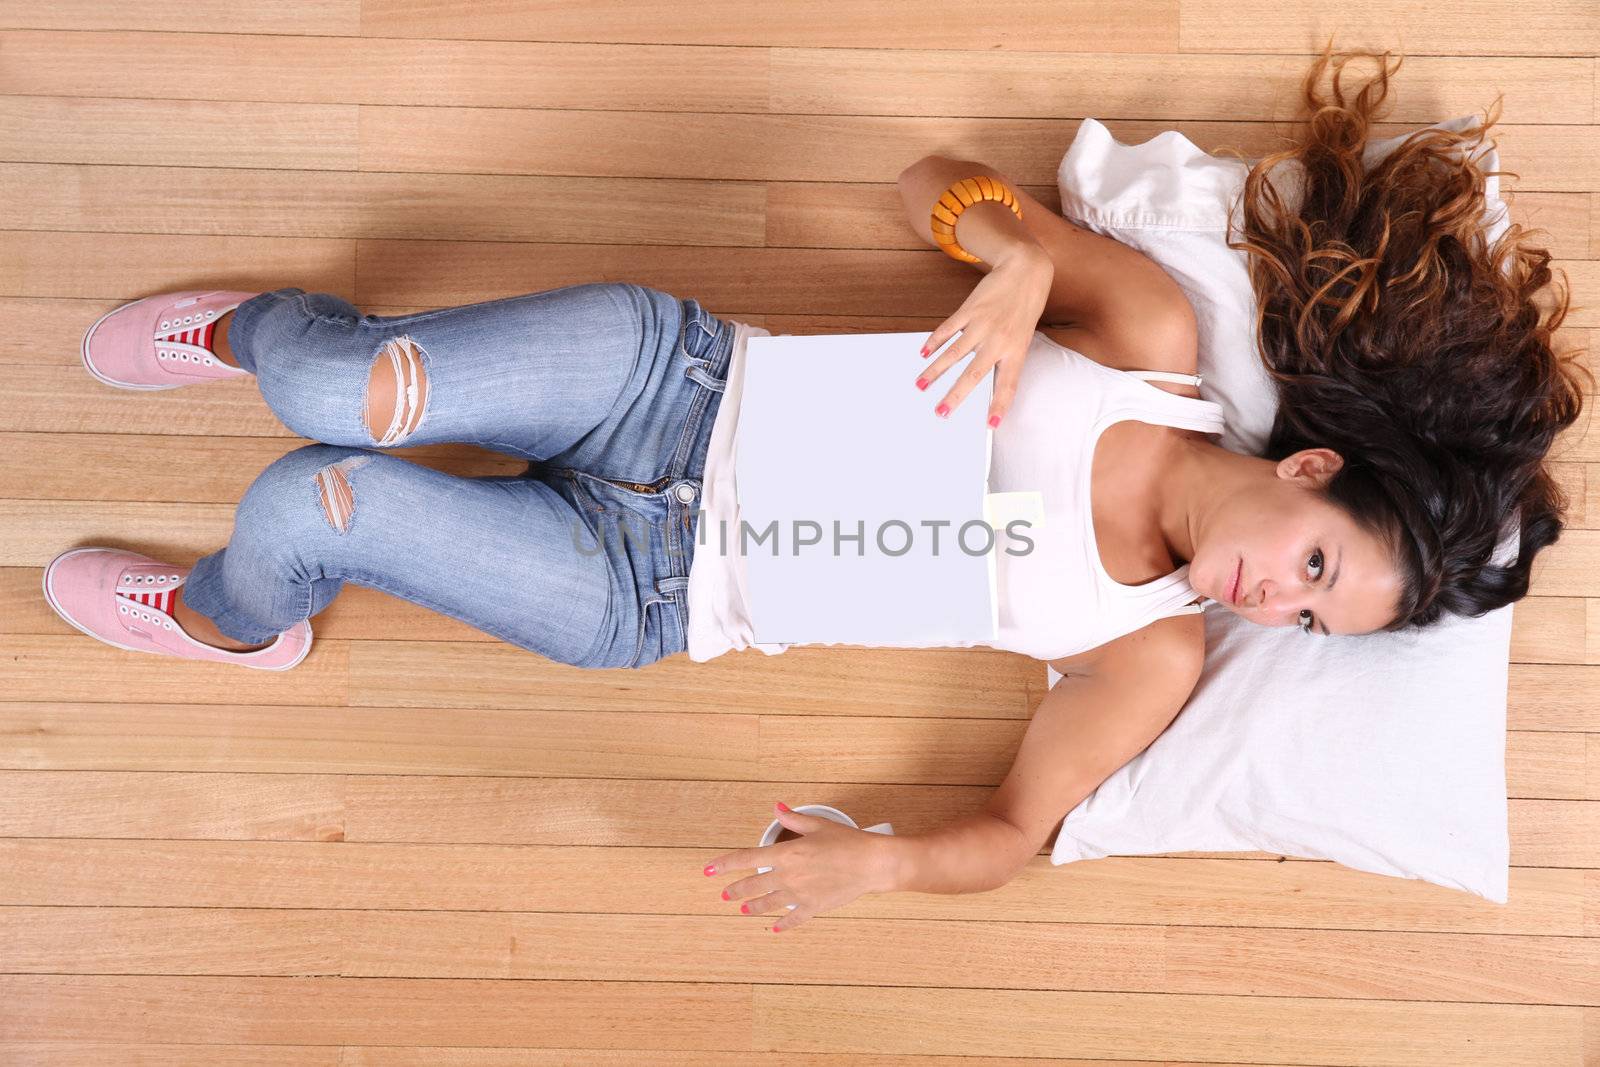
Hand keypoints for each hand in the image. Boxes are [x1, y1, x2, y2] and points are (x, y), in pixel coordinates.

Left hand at [702, 803, 895, 931]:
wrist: (872, 864)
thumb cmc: (847, 841)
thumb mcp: (818, 825)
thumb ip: (793, 819)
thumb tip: (776, 807)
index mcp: (786, 853)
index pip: (746, 859)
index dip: (724, 865)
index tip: (708, 870)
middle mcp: (788, 876)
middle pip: (753, 885)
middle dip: (736, 890)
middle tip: (725, 894)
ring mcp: (800, 895)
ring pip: (768, 904)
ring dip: (753, 907)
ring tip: (744, 910)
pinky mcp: (814, 908)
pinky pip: (793, 919)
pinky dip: (783, 924)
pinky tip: (775, 928)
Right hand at [917, 245, 1053, 426]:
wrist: (1025, 272)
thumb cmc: (1024, 309)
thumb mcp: (1022, 337)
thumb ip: (1004, 358)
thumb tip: (982, 380)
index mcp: (1016, 351)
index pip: (1007, 385)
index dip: (999, 406)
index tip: (991, 426)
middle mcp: (999, 341)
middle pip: (974, 375)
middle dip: (955, 396)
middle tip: (940, 414)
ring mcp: (983, 325)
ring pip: (954, 354)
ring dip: (935, 372)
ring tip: (920, 386)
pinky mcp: (970, 309)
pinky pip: (948, 329)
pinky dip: (934, 342)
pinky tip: (923, 353)